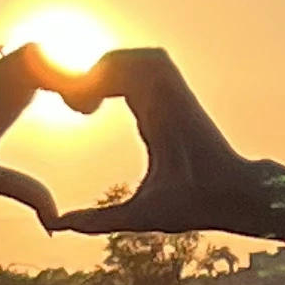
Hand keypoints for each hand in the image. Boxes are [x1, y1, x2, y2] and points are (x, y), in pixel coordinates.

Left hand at [41, 46, 284, 240]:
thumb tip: (57, 226)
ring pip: (123, 57)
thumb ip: (96, 218)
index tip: (71, 112)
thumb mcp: (132, 213)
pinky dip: (117, 68)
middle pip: (111, 65)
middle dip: (84, 76)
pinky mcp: (177, 90)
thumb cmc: (190, 206)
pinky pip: (142, 59)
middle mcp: (158, 98)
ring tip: (81, 104)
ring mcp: (168, 92)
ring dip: (97, 71)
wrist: (227, 198)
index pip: (111, 84)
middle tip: (70, 107)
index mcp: (150, 117)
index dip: (85, 88)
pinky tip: (99, 99)